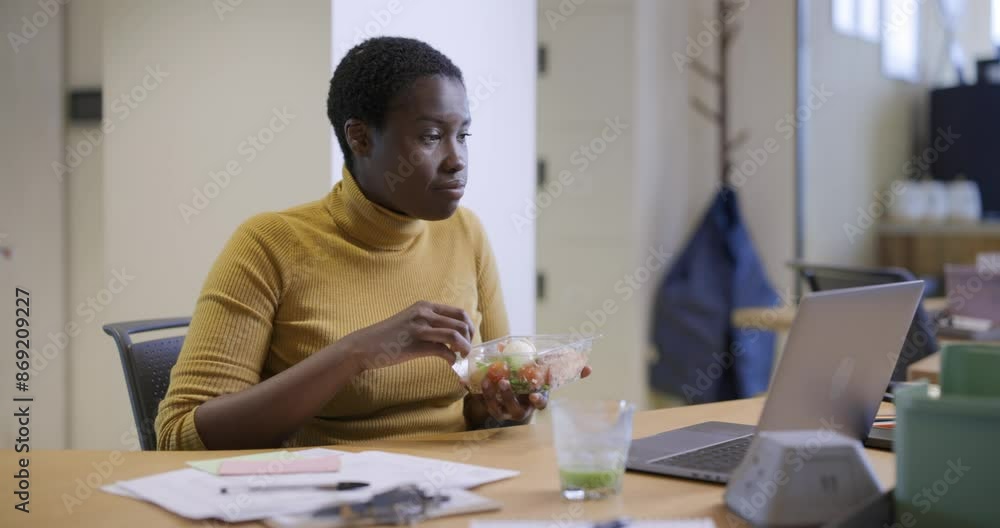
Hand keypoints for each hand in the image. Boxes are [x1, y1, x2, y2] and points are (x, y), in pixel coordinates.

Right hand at [336, 301, 474, 372]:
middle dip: (469, 339)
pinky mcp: (415, 345)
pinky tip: (451, 363)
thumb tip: (453, 335)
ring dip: (464, 348)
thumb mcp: (411, 321)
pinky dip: (452, 358)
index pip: (459, 312)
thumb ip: (430, 324)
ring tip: (462, 356)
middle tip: (466, 350)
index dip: (469, 327)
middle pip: (461, 323)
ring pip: (455, 335)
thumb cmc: (388, 337)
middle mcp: (423, 313)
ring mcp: (419, 328)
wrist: (364, 346)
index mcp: (425, 306)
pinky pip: (443, 350)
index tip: (468, 339)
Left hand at [466, 365, 592, 426]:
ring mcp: (504, 411)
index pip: (540, 404)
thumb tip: (590, 369)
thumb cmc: (533, 381)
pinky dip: (478, 391)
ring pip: (496, 406)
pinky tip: (474, 380)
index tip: (534, 395)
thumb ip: (567, 370)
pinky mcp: (490, 406)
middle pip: (514, 406)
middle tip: (504, 381)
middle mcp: (520, 409)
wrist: (514, 387)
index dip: (537, 400)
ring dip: (491, 393)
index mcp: (535, 401)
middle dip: (508, 395)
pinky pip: (483, 401)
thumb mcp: (549, 375)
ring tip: (488, 379)